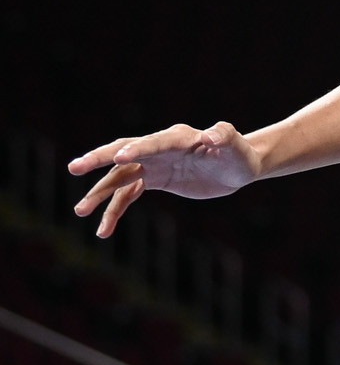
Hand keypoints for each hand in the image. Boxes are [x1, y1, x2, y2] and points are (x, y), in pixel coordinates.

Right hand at [70, 121, 260, 237]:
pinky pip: (127, 194)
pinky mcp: (154, 179)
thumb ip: (225, 136)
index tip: (119, 157)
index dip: (138, 148)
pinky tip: (103, 230)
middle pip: (125, 151)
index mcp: (180, 138)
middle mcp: (161, 148)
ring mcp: (155, 164)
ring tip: (80, 211)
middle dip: (99, 159)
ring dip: (100, 193)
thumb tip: (212, 133)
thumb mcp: (236, 148)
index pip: (155, 142)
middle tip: (74, 167)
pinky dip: (114, 210)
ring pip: (120, 177)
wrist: (238, 167)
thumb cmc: (239, 155)